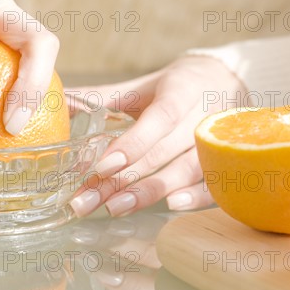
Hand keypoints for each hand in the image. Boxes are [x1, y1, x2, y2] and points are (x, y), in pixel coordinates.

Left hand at [68, 56, 245, 216]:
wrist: (229, 81)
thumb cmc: (178, 86)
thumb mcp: (145, 86)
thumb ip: (104, 98)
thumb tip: (59, 102)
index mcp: (181, 91)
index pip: (158, 119)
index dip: (132, 144)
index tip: (100, 167)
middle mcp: (202, 117)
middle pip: (162, 153)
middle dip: (122, 179)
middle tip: (86, 202)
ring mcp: (219, 142)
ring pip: (186, 172)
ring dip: (151, 192)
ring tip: (115, 209)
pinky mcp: (229, 161)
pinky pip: (216, 184)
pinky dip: (196, 198)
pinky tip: (171, 207)